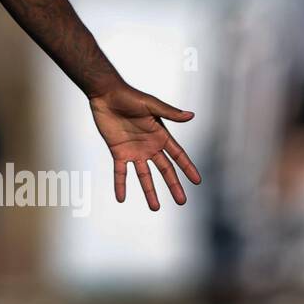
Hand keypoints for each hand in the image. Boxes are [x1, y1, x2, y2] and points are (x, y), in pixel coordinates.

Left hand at [89, 84, 200, 210]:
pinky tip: (121, 198)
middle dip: (174, 185)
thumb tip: (191, 115)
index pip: (178, 155)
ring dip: (149, 191)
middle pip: (165, 170)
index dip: (188, 168)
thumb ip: (170, 113)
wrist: (106, 95)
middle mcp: (149, 146)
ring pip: (144, 176)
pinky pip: (120, 172)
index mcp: (160, 135)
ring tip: (155, 208)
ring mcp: (134, 151)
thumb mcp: (151, 104)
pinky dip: (120, 185)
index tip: (197, 181)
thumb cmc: (129, 96)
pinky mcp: (118, 152)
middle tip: (182, 202)